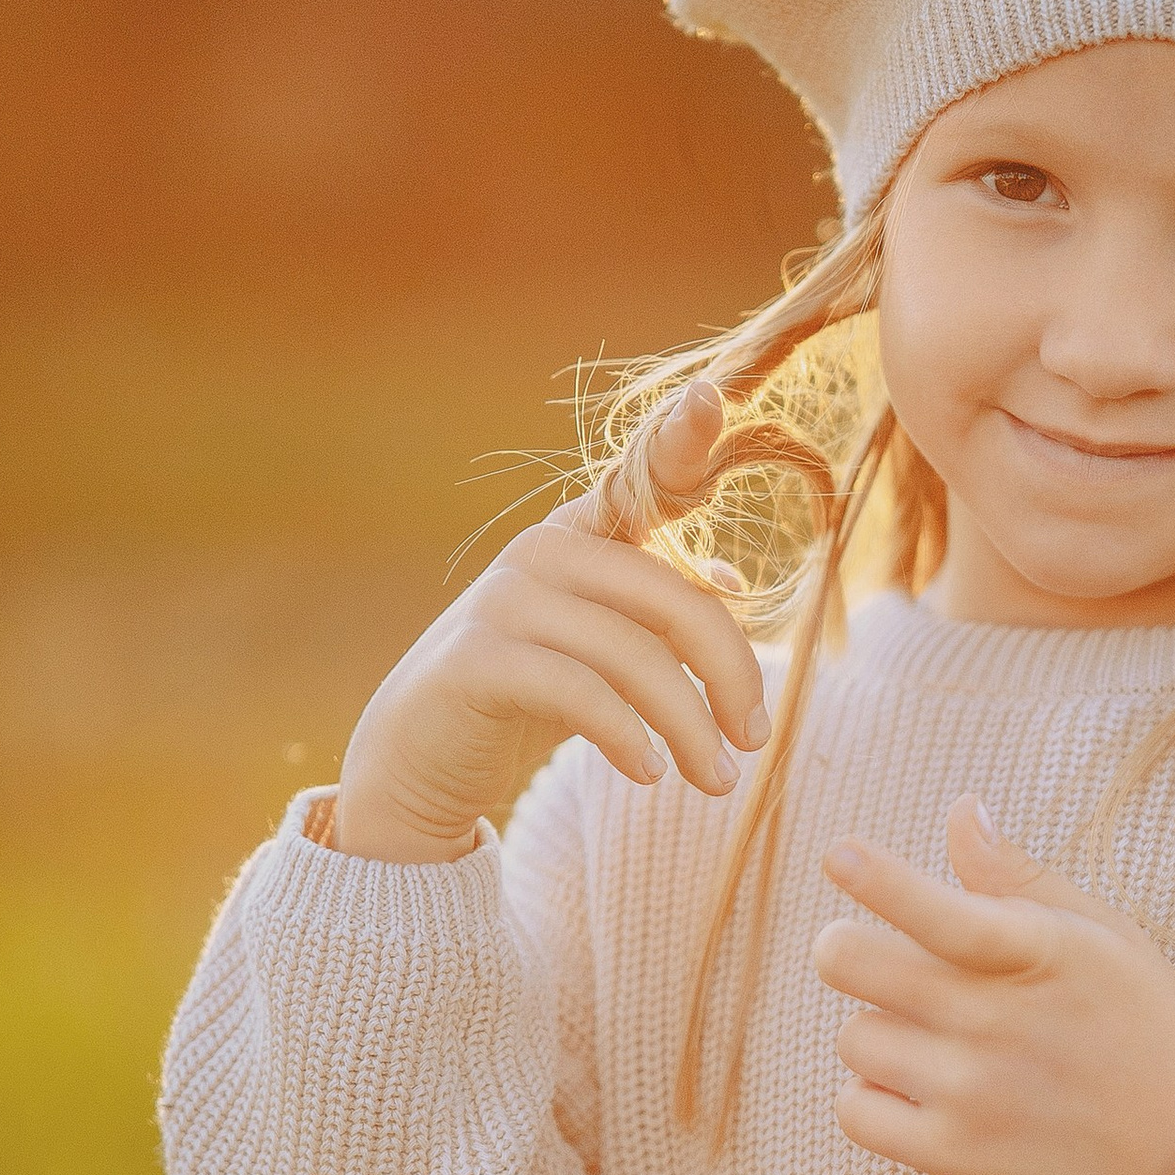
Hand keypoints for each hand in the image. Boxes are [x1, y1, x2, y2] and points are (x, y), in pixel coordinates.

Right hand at [333, 385, 768, 861]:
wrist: (420, 760)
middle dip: (728, 674)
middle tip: (754, 741)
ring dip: (688, 727)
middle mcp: (542, 551)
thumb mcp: (602, 651)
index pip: (639, 479)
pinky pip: (578, 693)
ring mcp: (504, 600)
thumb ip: (656, 612)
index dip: (680, 437)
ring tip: (717, 779)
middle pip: (668, 597)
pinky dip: (626, 737)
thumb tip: (727, 578)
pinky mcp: (476, 660)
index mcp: (580, 536)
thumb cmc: (525, 700)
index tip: (716, 395)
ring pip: (633, 656)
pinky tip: (647, 772)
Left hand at [811, 797, 1174, 1174]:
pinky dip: (870, 1100)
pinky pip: (857, 1112)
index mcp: (1036, 952)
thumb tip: (960, 809)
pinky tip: (912, 1090)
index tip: (841, 855)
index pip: (939, 909)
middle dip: (843, 949)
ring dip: (878, 1032)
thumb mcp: (1102, 935)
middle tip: (856, 955)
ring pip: (854, 1037)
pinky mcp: (958, 1154)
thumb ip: (1019, 877)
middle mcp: (997, 1020)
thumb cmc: (1144, 1026)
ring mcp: (973, 1091)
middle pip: (852, 964)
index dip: (880, 880)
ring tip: (927, 1040)